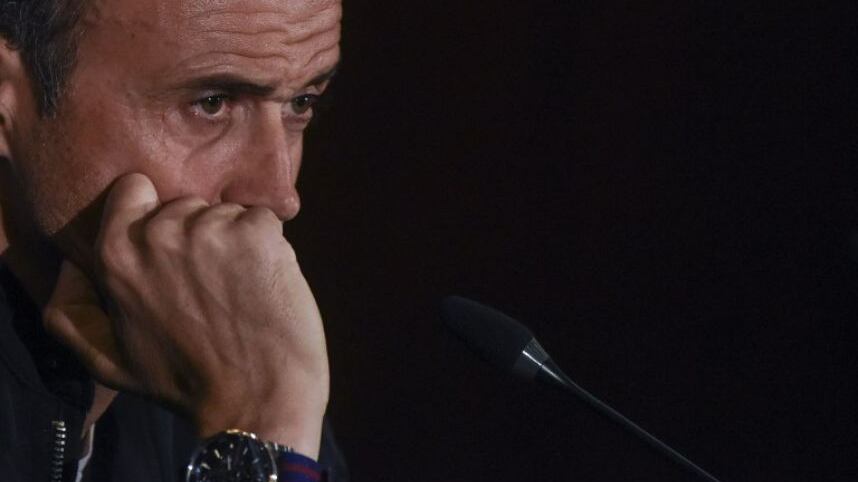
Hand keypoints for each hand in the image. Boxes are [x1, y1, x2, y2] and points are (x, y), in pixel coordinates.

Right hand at [43, 173, 328, 456]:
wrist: (256, 400)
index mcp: (116, 254)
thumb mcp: (108, 361)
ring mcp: (210, 230)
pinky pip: (264, 220)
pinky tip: (264, 286)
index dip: (155, 213)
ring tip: (238, 293)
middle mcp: (159, 233)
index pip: (135, 191)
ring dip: (237, 244)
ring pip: (227, 214)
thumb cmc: (185, 383)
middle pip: (187, 205)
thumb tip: (70, 270)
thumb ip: (72, 316)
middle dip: (201, 236)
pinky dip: (270, 246)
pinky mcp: (257, 233)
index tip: (171, 246)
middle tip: (210, 289)